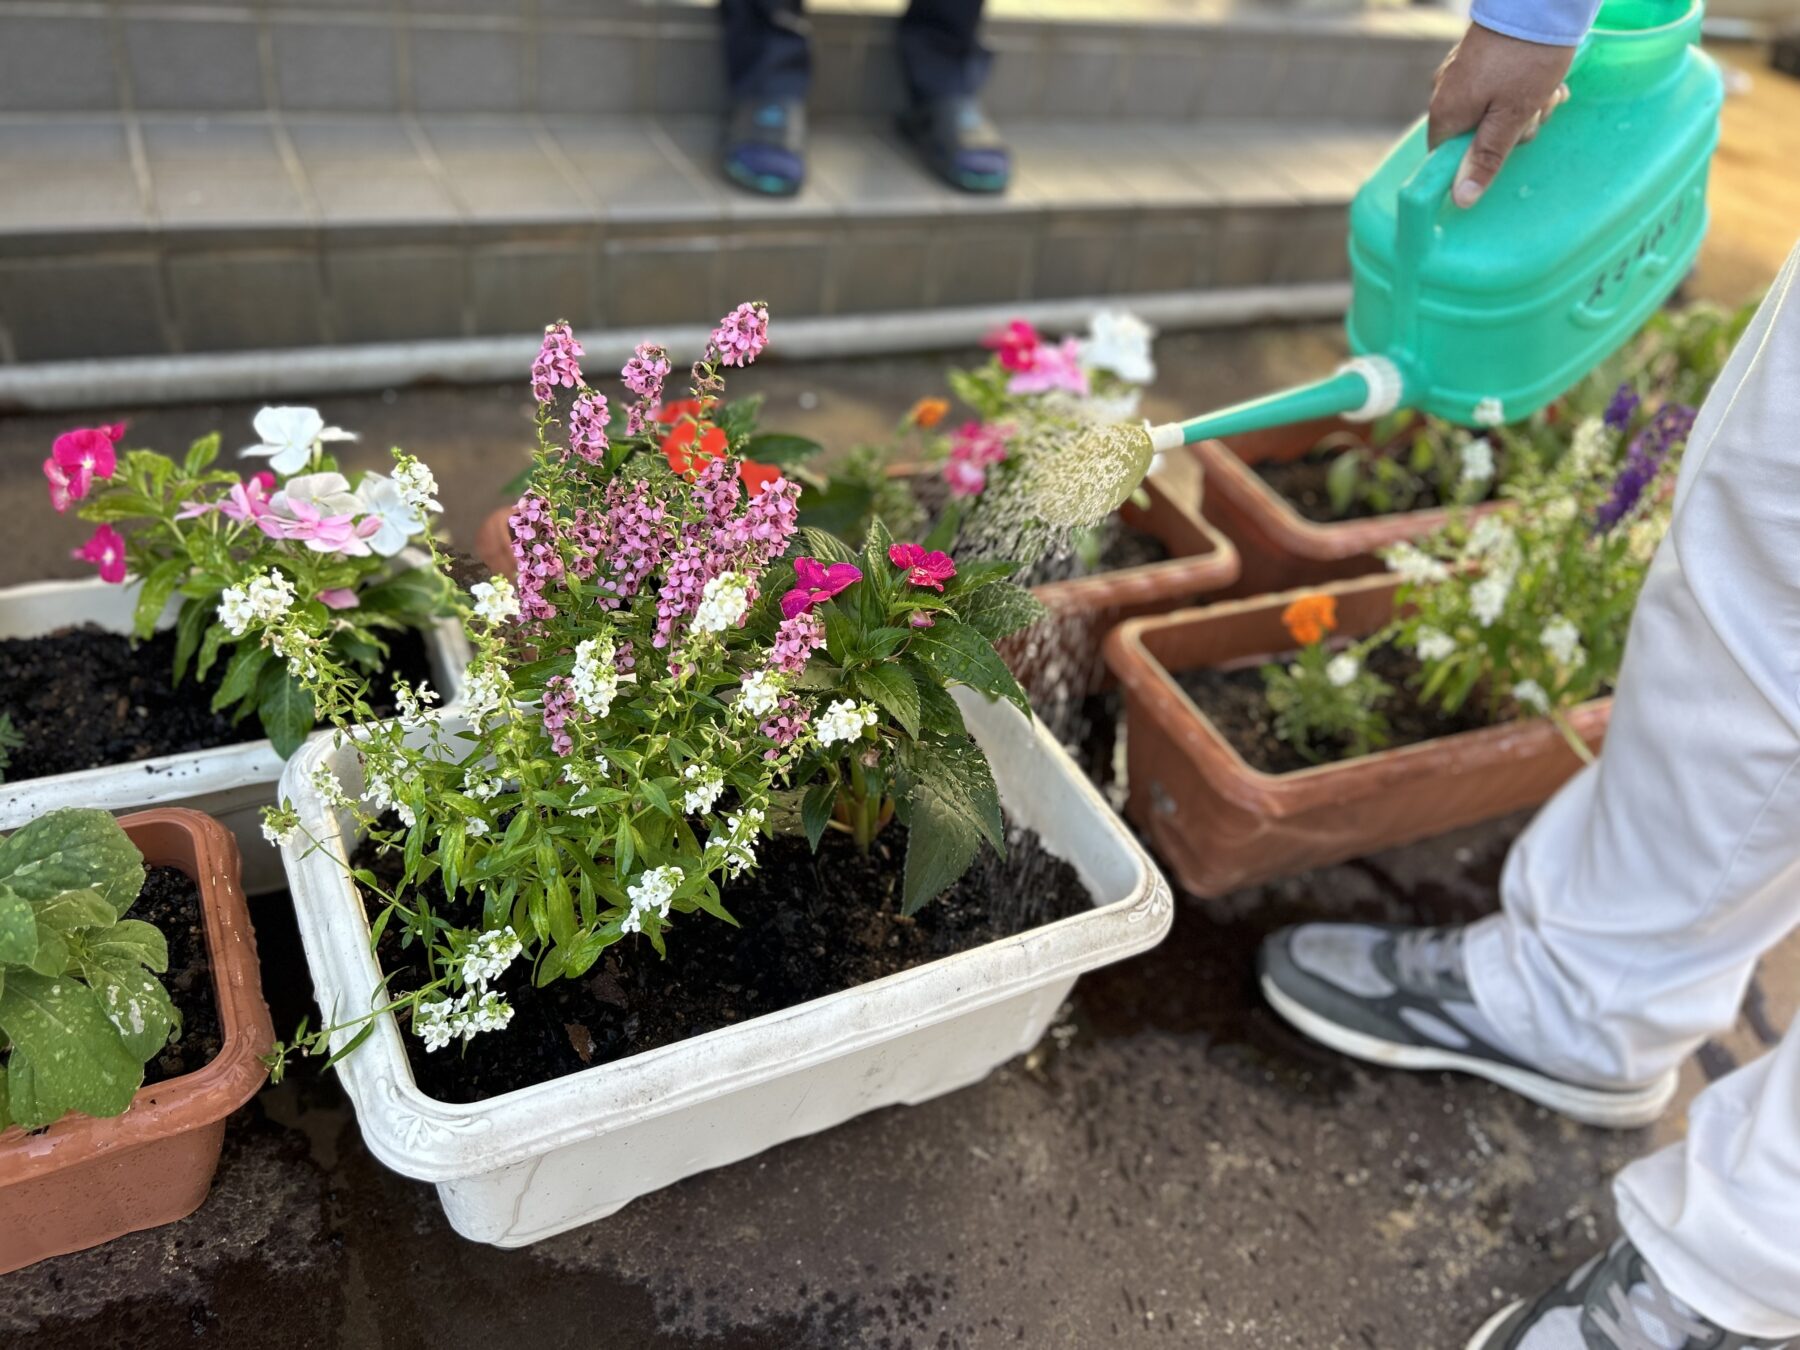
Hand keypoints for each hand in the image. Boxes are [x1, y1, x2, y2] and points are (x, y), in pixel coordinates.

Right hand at [1429, 22, 1573, 208]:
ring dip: (1524, 109)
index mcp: (1446, 113)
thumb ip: (1486, 158)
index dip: (1476, 160)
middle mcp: (1444, 93)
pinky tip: (1542, 78)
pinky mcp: (1478, 57)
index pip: (1445, 157)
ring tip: (1548, 91)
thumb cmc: (1526, 60)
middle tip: (1538, 111)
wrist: (1539, 2)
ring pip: (1490, 111)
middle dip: (1512, 130)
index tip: (1507, 146)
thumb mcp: (1512, 116)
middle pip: (1474, 135)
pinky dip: (1519, 89)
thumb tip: (1461, 200)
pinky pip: (1495, 88)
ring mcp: (1460, 73)